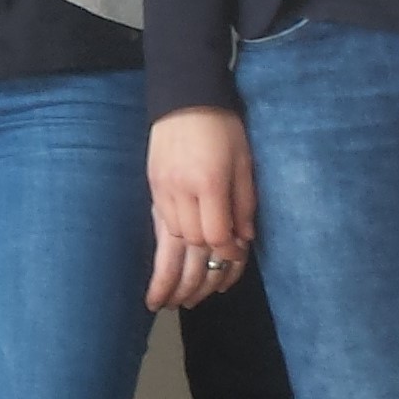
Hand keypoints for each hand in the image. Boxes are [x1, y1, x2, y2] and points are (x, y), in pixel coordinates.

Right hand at [146, 106, 255, 310]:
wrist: (185, 97)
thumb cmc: (223, 127)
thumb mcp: (244, 161)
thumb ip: (244, 202)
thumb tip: (242, 240)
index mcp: (210, 182)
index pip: (216, 235)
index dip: (227, 254)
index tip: (235, 261)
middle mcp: (182, 190)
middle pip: (191, 244)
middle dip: (199, 275)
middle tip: (202, 301)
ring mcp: (163, 190)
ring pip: (172, 241)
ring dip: (178, 271)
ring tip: (177, 301)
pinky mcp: (153, 188)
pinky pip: (160, 229)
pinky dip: (164, 252)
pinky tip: (164, 273)